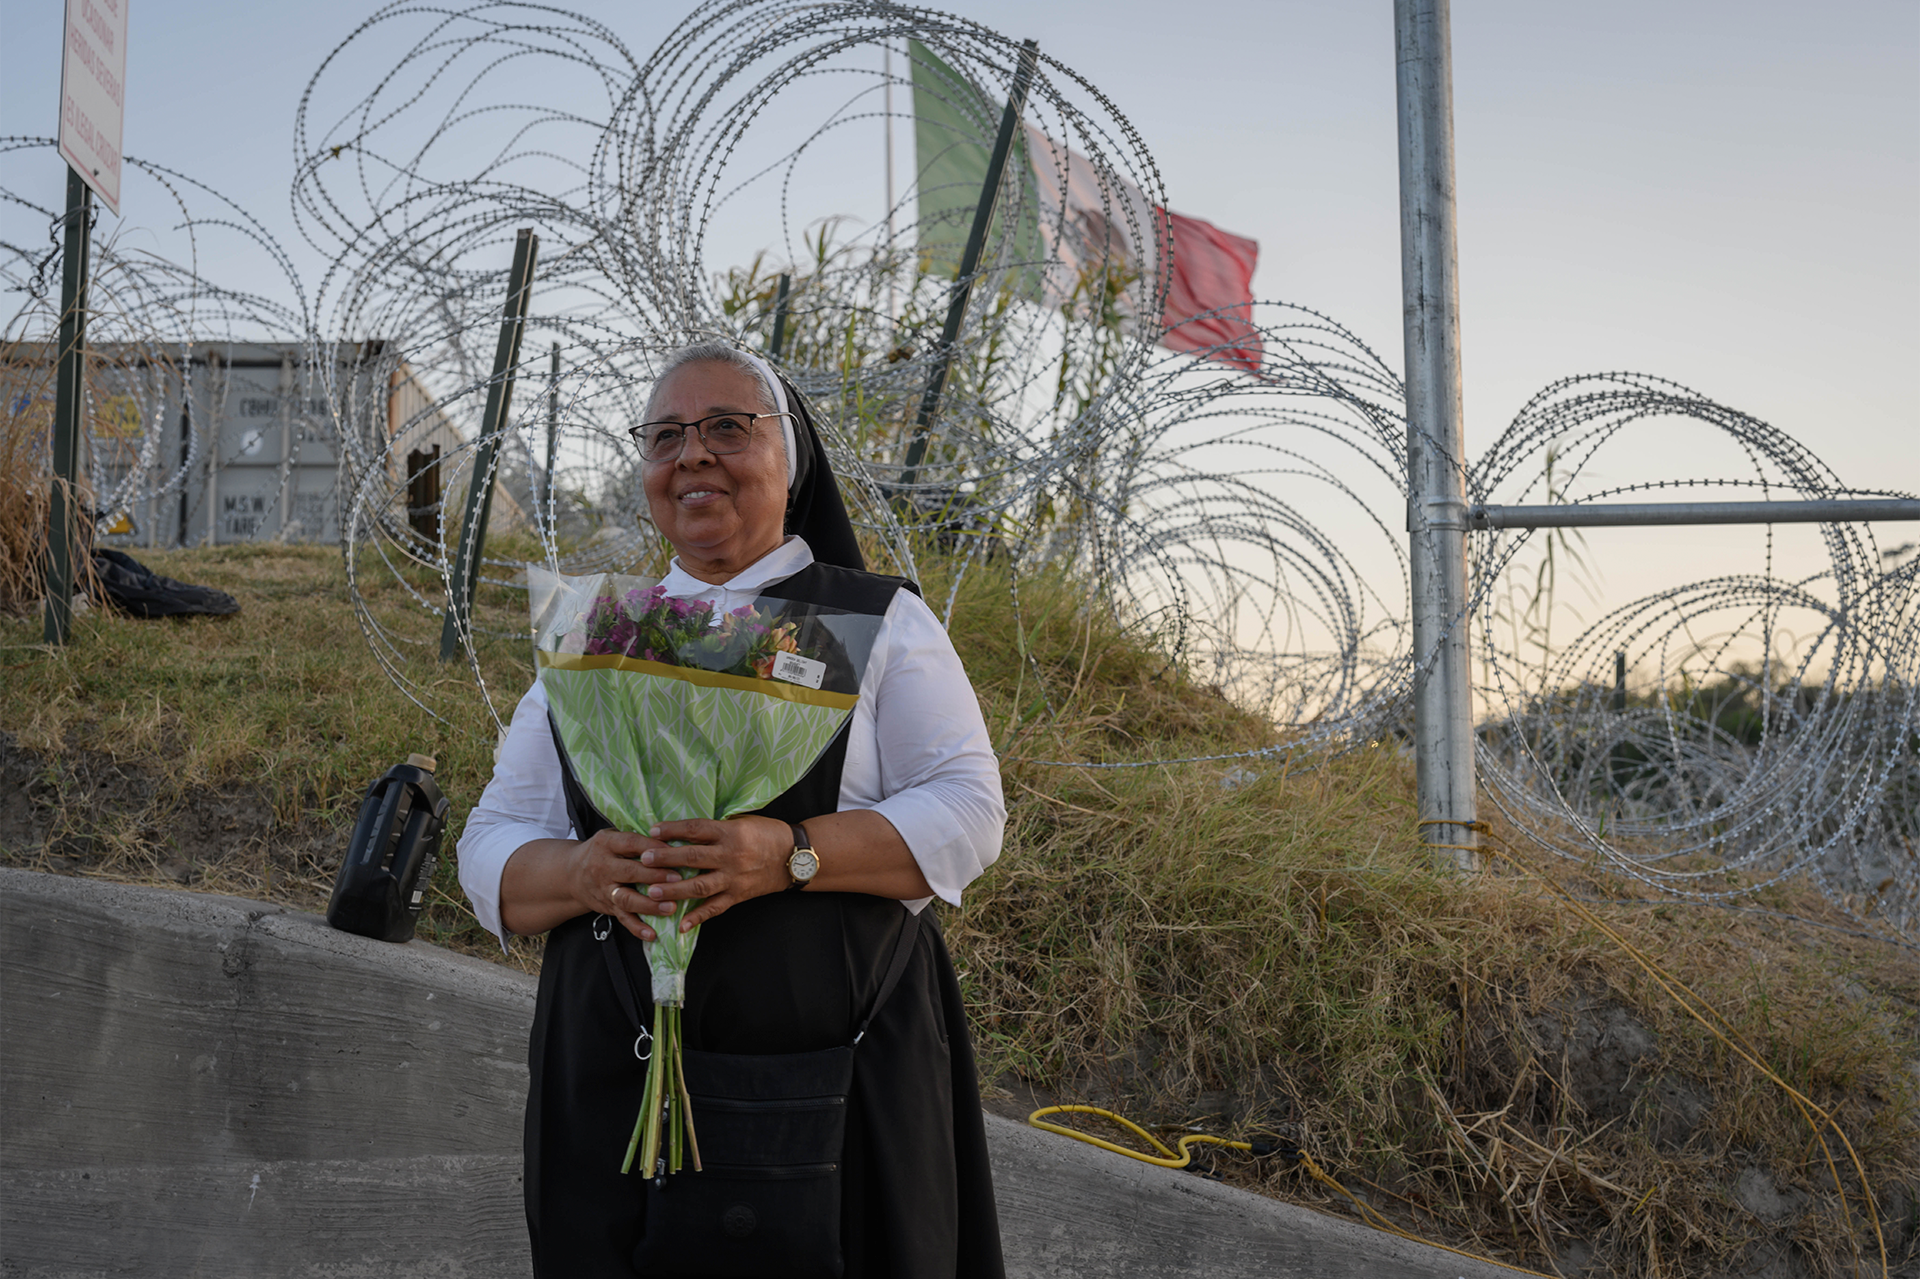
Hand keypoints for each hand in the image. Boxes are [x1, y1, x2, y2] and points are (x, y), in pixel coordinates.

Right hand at [559, 828, 675, 942]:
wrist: (571, 874)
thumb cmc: (602, 852)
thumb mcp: (612, 837)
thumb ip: (635, 839)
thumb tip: (671, 837)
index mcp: (606, 844)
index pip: (630, 843)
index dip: (652, 847)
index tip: (673, 851)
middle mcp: (603, 867)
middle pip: (629, 872)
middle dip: (654, 876)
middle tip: (678, 879)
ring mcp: (605, 889)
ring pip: (626, 898)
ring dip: (649, 904)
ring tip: (670, 907)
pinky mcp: (608, 906)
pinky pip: (622, 918)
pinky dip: (637, 928)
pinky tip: (652, 934)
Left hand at [634, 815, 794, 933]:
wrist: (795, 857)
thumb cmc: (768, 834)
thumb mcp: (743, 822)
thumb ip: (716, 828)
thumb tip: (685, 830)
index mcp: (731, 832)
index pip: (696, 829)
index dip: (673, 830)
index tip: (652, 831)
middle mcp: (731, 856)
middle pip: (692, 857)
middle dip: (665, 859)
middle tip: (644, 860)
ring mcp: (734, 878)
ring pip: (699, 886)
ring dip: (674, 890)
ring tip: (651, 893)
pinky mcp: (739, 895)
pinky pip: (715, 908)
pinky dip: (698, 918)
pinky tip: (680, 925)